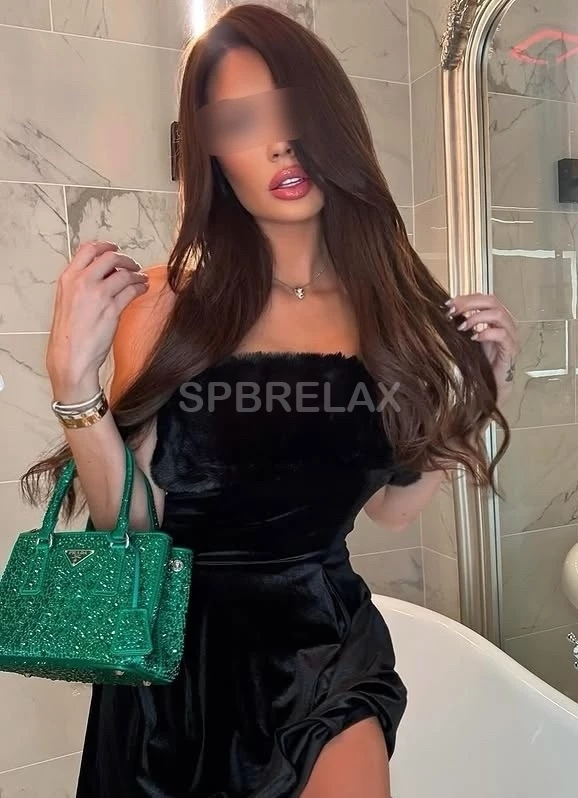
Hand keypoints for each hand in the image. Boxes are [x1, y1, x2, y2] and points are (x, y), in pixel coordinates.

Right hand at [46, 241, 149, 398]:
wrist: (70, 356)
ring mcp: (97, 294)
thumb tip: (103, 274)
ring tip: (142, 279)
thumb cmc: (69, 333)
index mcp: (68, 278)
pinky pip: (131, 290)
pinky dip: (140, 286)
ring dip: (137, 274)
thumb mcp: (67, 301)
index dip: (105, 246)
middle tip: (133, 265)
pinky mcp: (111, 308)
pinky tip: (142, 289)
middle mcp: (82, 282)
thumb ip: (81, 285)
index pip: (88, 249)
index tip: (114, 248)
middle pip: (109, 257)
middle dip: (125, 259)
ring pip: (124, 273)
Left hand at [446, 293, 518, 405]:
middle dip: (469, 303)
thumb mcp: (470, 337)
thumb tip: (448, 311)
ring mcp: (511, 335)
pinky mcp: (511, 349)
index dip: (466, 298)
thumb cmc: (483, 361)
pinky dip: (486, 333)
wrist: (492, 383)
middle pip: (492, 301)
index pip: (484, 298)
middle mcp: (506, 323)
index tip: (449, 303)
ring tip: (462, 327)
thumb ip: (464, 323)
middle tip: (453, 311)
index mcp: (497, 318)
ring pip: (499, 315)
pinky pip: (502, 335)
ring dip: (477, 317)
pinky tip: (474, 338)